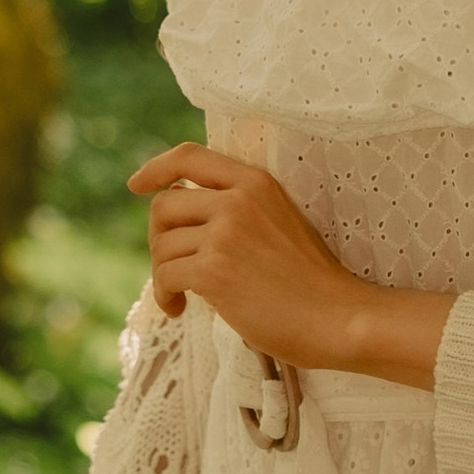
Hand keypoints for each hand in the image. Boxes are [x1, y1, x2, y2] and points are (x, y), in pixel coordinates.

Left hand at [127, 140, 372, 365]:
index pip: (190, 156)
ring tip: (181, 297)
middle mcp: (238, 200)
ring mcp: (225, 234)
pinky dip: (165, 295)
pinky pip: (165, 275)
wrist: (337, 317)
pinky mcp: (214, 270)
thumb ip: (240, 209)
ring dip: (162, 275)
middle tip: (173, 268)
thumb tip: (183, 215)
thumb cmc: (311, 281)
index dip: (156, 167)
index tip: (136, 185)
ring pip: (161, 245)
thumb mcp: (280, 221)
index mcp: (256, 182)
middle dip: (158, 239)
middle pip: (165, 205)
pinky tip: (180, 310)